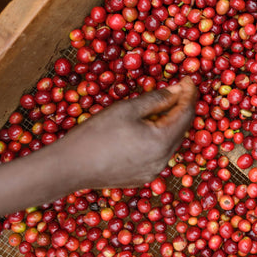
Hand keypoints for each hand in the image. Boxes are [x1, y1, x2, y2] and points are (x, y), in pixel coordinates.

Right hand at [62, 76, 197, 188]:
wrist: (67, 167)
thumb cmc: (95, 134)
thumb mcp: (127, 109)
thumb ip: (157, 98)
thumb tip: (178, 90)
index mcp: (162, 142)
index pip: (186, 113)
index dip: (189, 94)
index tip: (188, 79)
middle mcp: (163, 160)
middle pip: (181, 128)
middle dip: (180, 107)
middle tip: (176, 89)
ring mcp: (153, 171)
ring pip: (170, 142)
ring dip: (169, 123)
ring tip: (160, 106)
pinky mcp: (142, 177)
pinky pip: (158, 154)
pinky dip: (158, 138)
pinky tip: (148, 128)